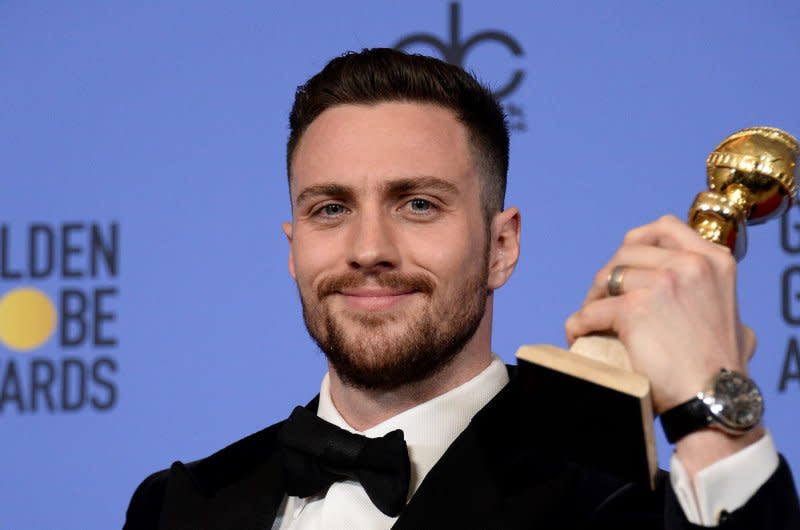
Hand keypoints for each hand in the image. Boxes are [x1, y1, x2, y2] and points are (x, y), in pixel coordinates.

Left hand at [564, 215, 756, 413]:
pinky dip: (578, 324)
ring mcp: (663, 282)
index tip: (625, 263)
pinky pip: (591, 311)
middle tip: (602, 299)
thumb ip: (715, 297)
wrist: (714, 399)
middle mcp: (690, 263)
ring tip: (591, 319)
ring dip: (592, 298)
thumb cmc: (721, 369)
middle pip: (627, 252)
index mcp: (714, 260)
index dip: (636, 243)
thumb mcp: (734, 316)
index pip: (663, 227)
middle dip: (609, 275)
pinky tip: (578, 335)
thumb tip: (708, 296)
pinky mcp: (635, 309)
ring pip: (606, 278)